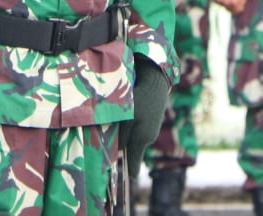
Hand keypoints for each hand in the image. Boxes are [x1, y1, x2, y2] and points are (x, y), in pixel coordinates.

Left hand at [121, 57, 169, 178]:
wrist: (156, 82)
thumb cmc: (140, 99)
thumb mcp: (127, 118)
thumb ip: (121, 136)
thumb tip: (118, 150)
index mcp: (142, 139)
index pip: (133, 164)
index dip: (126, 172)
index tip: (121, 179)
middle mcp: (148, 138)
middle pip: (131, 150)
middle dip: (120, 150)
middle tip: (106, 147)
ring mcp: (151, 130)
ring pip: (133, 139)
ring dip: (124, 136)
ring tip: (115, 126)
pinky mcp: (151, 121)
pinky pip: (137, 130)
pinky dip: (131, 128)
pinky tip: (126, 117)